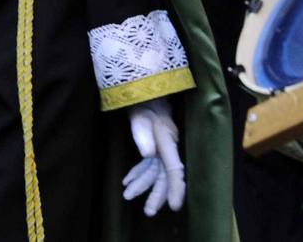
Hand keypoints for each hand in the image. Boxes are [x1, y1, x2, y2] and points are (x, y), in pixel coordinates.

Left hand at [124, 98, 185, 215]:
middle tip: (148, 212)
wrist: (145, 91)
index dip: (175, 189)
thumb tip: (148, 155)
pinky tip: (127, 181)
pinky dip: (138, 173)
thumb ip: (143, 135)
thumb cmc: (143, 103)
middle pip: (165, 176)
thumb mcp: (140, 117)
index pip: (174, 170)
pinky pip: (148, 164)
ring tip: (127, 196)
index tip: (174, 206)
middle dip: (157, 194)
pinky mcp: (154, 145)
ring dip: (143, 185)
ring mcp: (162, 147)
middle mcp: (168, 147)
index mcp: (168, 142)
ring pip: (155, 172)